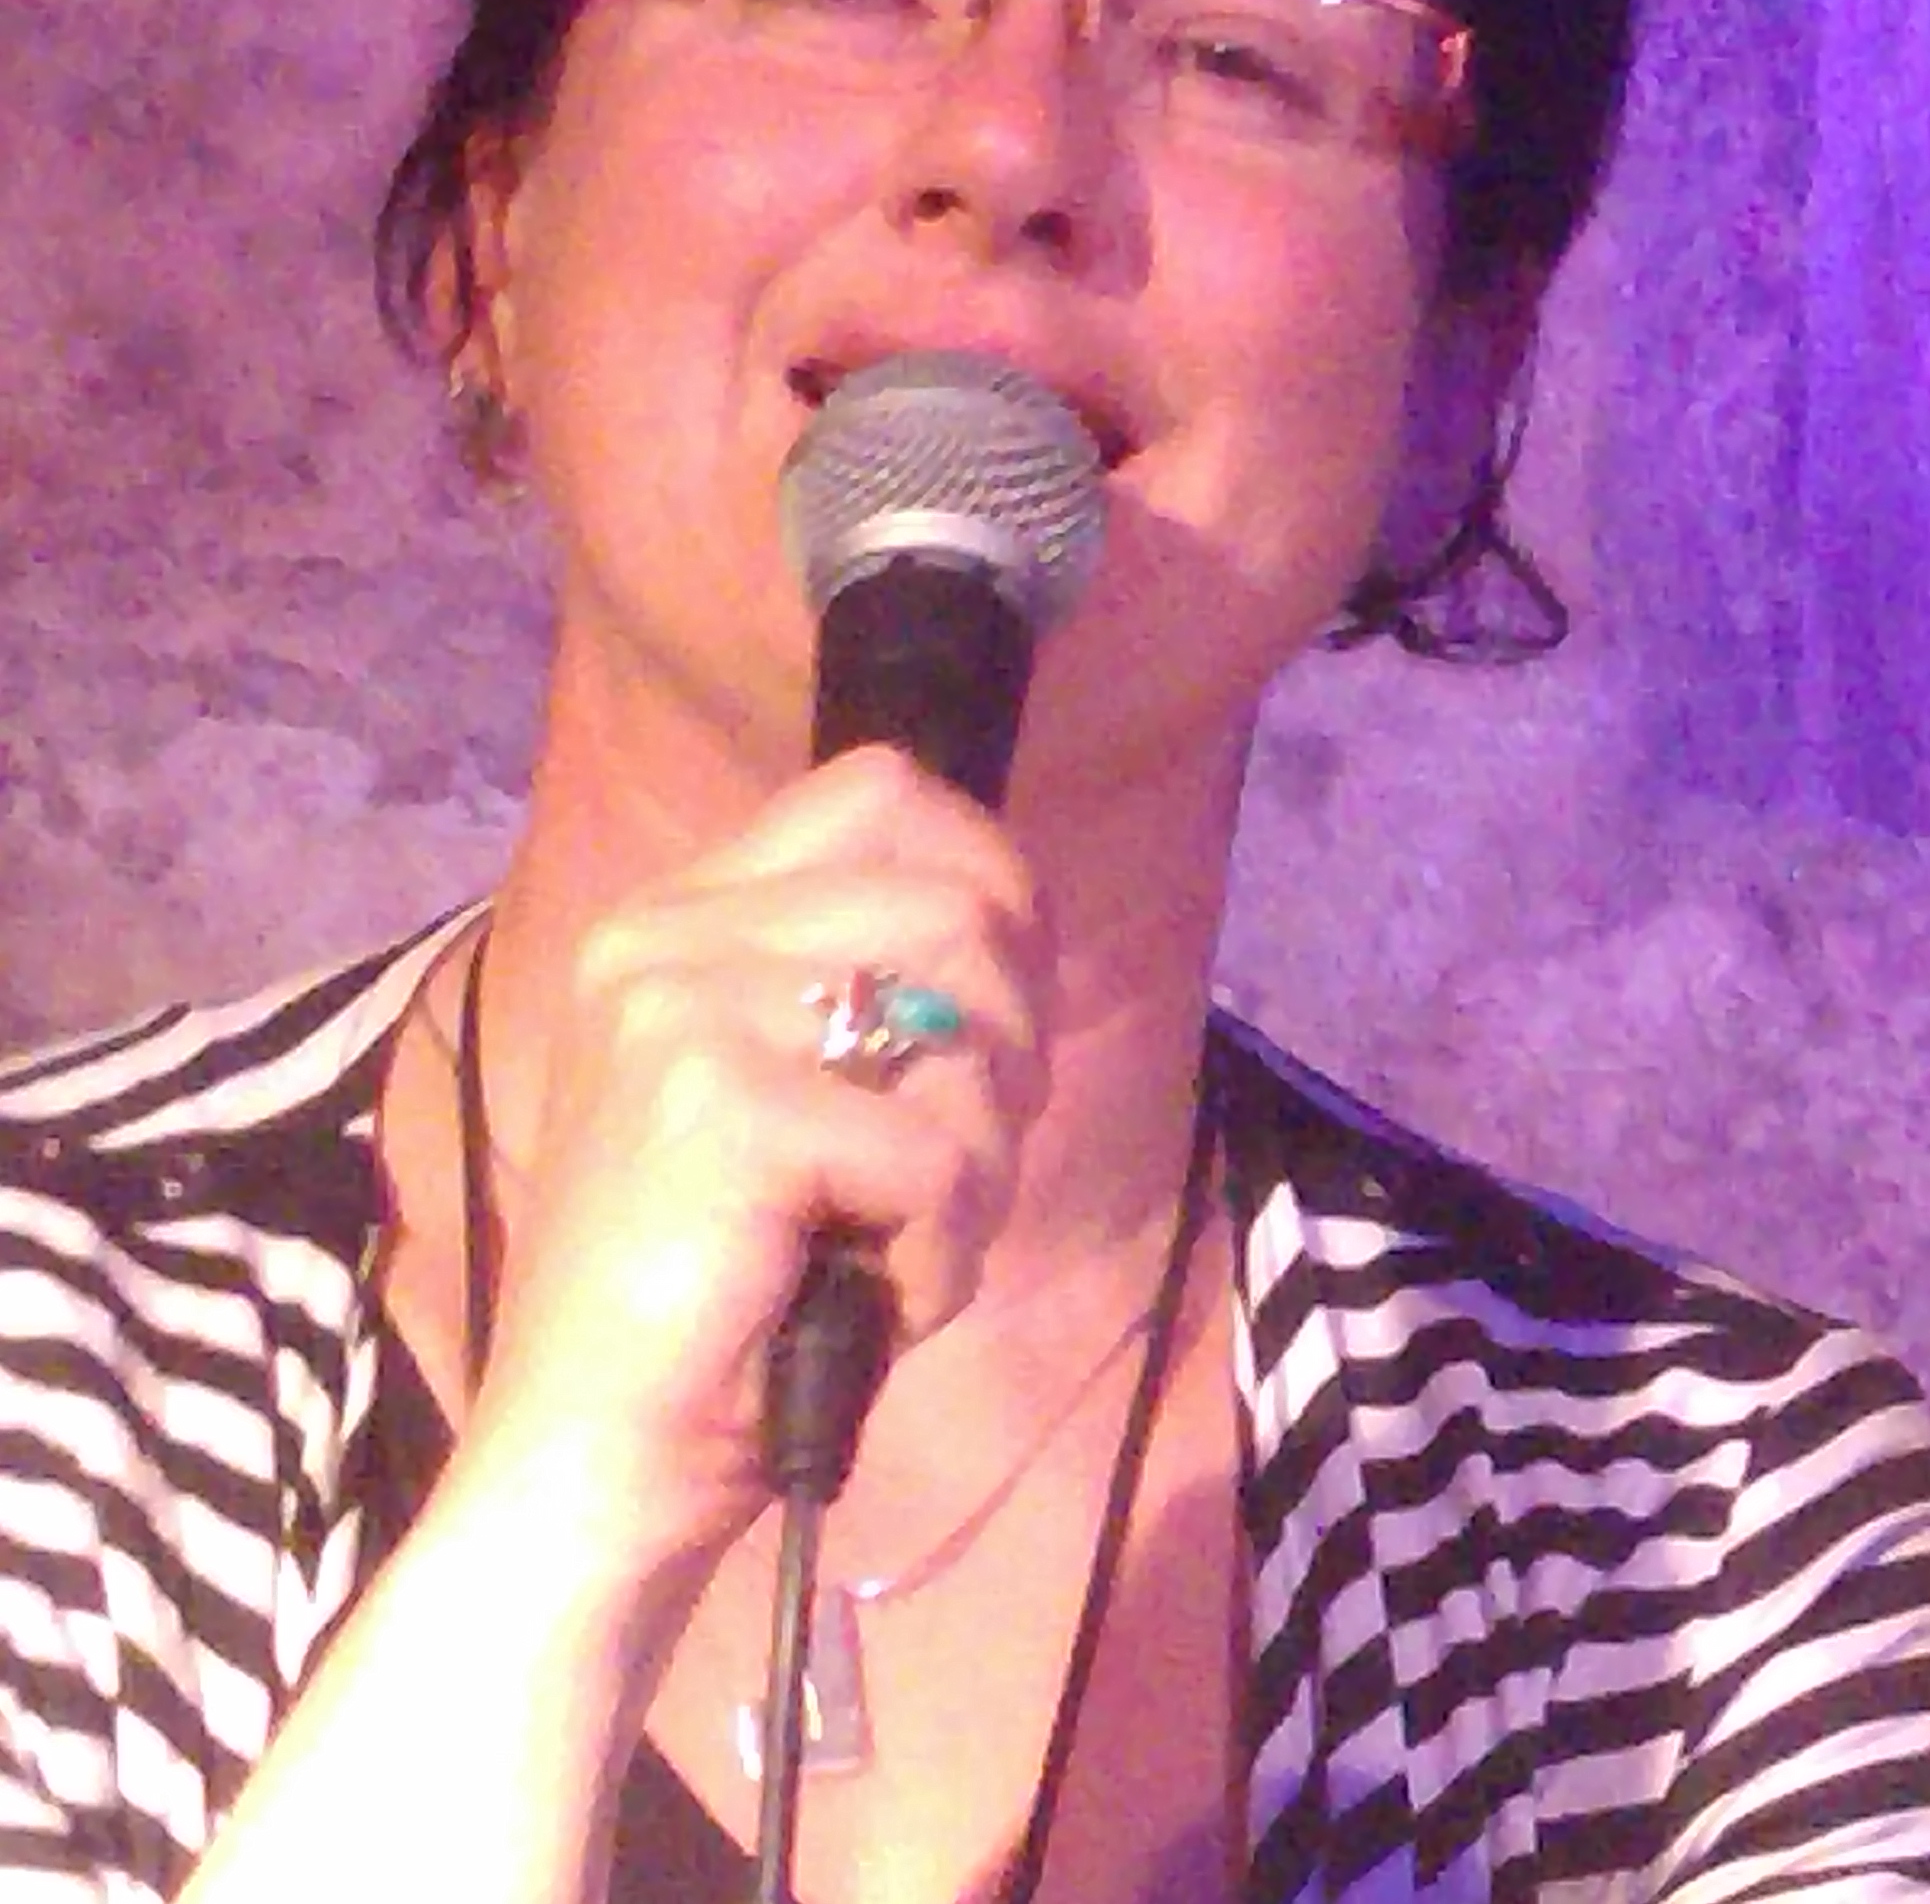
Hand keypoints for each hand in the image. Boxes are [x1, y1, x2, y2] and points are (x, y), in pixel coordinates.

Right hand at [453, 746, 1047, 1578]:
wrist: (596, 1457)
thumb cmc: (728, 1292)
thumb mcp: (808, 1096)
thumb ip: (880, 990)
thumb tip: (1014, 917)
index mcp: (677, 914)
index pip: (883, 791)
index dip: (989, 887)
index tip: (986, 1018)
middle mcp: (664, 937)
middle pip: (959, 905)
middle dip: (1008, 1053)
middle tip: (946, 1170)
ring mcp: (680, 1010)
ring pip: (967, 1026)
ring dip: (980, 1161)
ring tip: (895, 1237)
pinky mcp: (719, 1108)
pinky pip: (939, 1155)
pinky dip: (943, 1252)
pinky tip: (868, 1297)